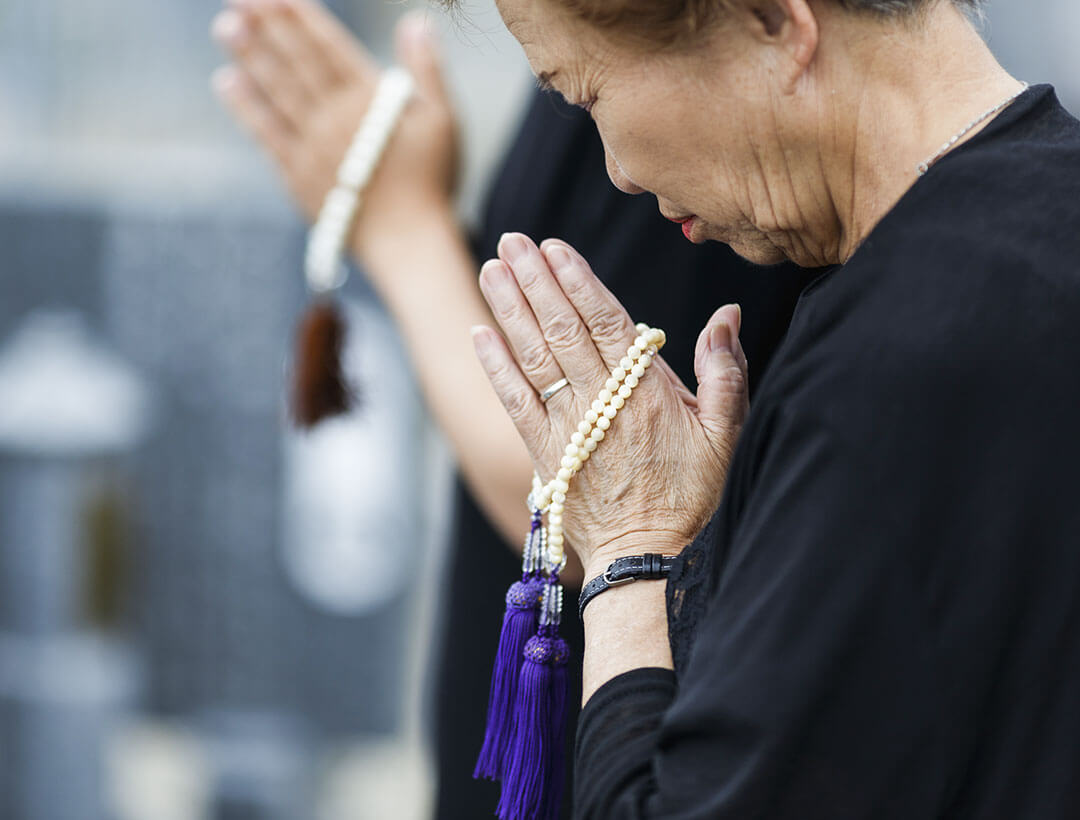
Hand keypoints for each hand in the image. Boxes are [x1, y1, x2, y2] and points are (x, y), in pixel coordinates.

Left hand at [211, 0, 459, 268]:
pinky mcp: (297, 176)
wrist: (409, 242)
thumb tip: (416, 21)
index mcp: (370, 100)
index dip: (300, 17)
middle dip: (266, 27)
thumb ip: (427, 69)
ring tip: (225, 27)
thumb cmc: (432, 181)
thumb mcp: (444, 121)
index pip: (328, 46)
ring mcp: (312, 147)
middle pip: (296, 63)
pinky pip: (267, 135)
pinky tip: (228, 82)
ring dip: (250, 58)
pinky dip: (247, 108)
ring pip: (277, 93)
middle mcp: (335, 118)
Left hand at [472, 234, 749, 578]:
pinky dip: (495, 366)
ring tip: (492, 268)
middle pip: (562, 329)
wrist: (650, 560)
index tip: (554, 247)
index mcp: (646, 391)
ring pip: (534, 356)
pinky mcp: (545, 454)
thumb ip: (725, 370)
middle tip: (513, 241)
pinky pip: (515, 402)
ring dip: (510, 310)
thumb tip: (727, 313)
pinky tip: (479, 333)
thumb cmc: (694, 497)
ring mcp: (568, 428)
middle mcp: (600, 403)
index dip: (577, 281)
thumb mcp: (727, 433)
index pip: (606, 322)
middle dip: (535, 280)